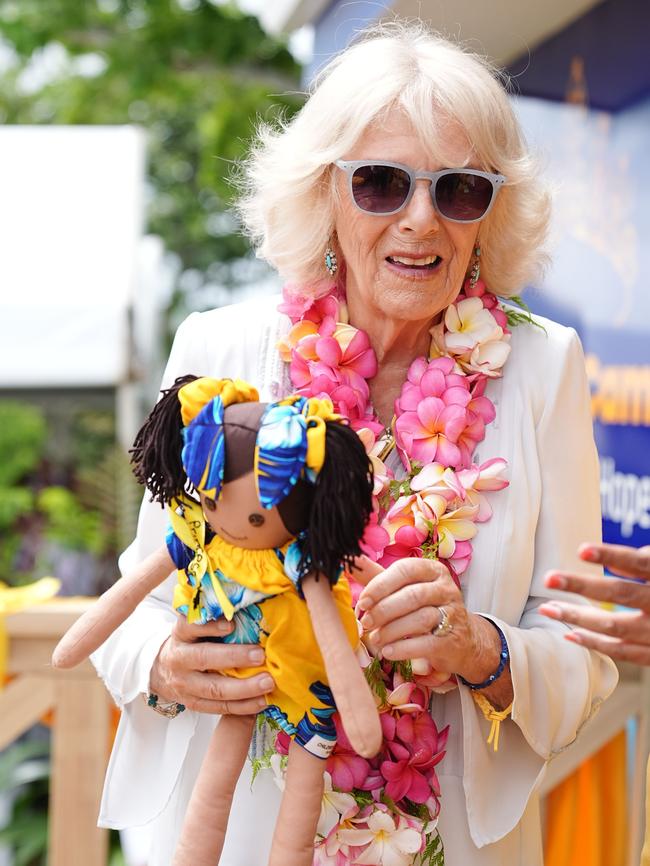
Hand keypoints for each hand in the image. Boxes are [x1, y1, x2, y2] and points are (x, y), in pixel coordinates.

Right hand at [149, 615, 274, 713]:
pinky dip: (243, 707)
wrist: (162, 670)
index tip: (231, 624)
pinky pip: (220, 708)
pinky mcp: (194, 704)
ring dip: (244, 688)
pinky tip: (262, 701)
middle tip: (260, 656)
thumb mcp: (193, 625)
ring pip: (215, 690)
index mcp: (180, 635)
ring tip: (268, 683)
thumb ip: (213, 618)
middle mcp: (180, 660)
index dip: (210, 626)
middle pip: (205, 659)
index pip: (190, 627)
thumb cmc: (189, 642)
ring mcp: (185, 686)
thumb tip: (245, 607)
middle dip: (235, 658)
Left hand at [356, 558, 499, 684]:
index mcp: (432, 570)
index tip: (362, 602)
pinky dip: (403, 648)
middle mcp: (446, 588)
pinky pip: (426, 643)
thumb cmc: (423, 608)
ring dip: (391, 630)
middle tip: (365, 623)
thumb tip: (349, 559)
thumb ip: (376, 576)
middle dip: (383, 611)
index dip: (380, 586)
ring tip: (375, 639)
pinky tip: (388, 652)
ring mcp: (453, 613)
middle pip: (412, 595)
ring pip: (420, 619)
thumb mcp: (402, 589)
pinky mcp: (453, 639)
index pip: (404, 570)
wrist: (459, 639)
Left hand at [540, 543, 649, 663]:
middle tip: (548, 578)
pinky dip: (594, 644)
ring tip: (547, 608)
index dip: (610, 554)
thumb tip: (607, 560)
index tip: (581, 549)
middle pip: (619, 594)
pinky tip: (570, 634)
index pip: (638, 563)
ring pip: (614, 626)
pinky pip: (622, 652)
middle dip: (580, 586)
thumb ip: (642, 562)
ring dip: (577, 617)